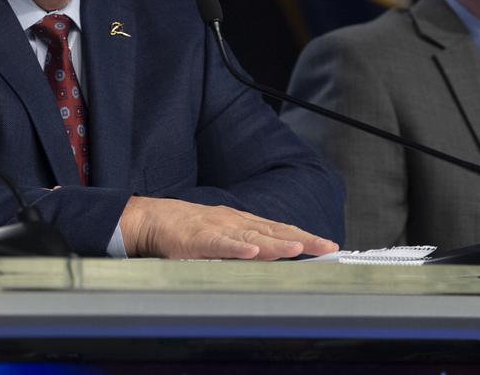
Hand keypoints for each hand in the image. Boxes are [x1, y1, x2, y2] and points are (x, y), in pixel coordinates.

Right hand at [118, 196, 337, 259]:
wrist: (151, 218)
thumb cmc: (187, 230)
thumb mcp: (221, 235)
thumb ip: (243, 245)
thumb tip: (271, 260)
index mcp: (241, 222)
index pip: (279, 229)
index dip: (304, 237)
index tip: (328, 245)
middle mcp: (234, 222)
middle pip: (273, 231)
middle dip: (303, 240)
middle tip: (328, 247)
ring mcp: (217, 229)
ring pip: (251, 238)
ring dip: (276, 245)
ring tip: (298, 250)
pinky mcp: (197, 239)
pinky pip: (220, 245)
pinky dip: (237, 248)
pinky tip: (253, 252)